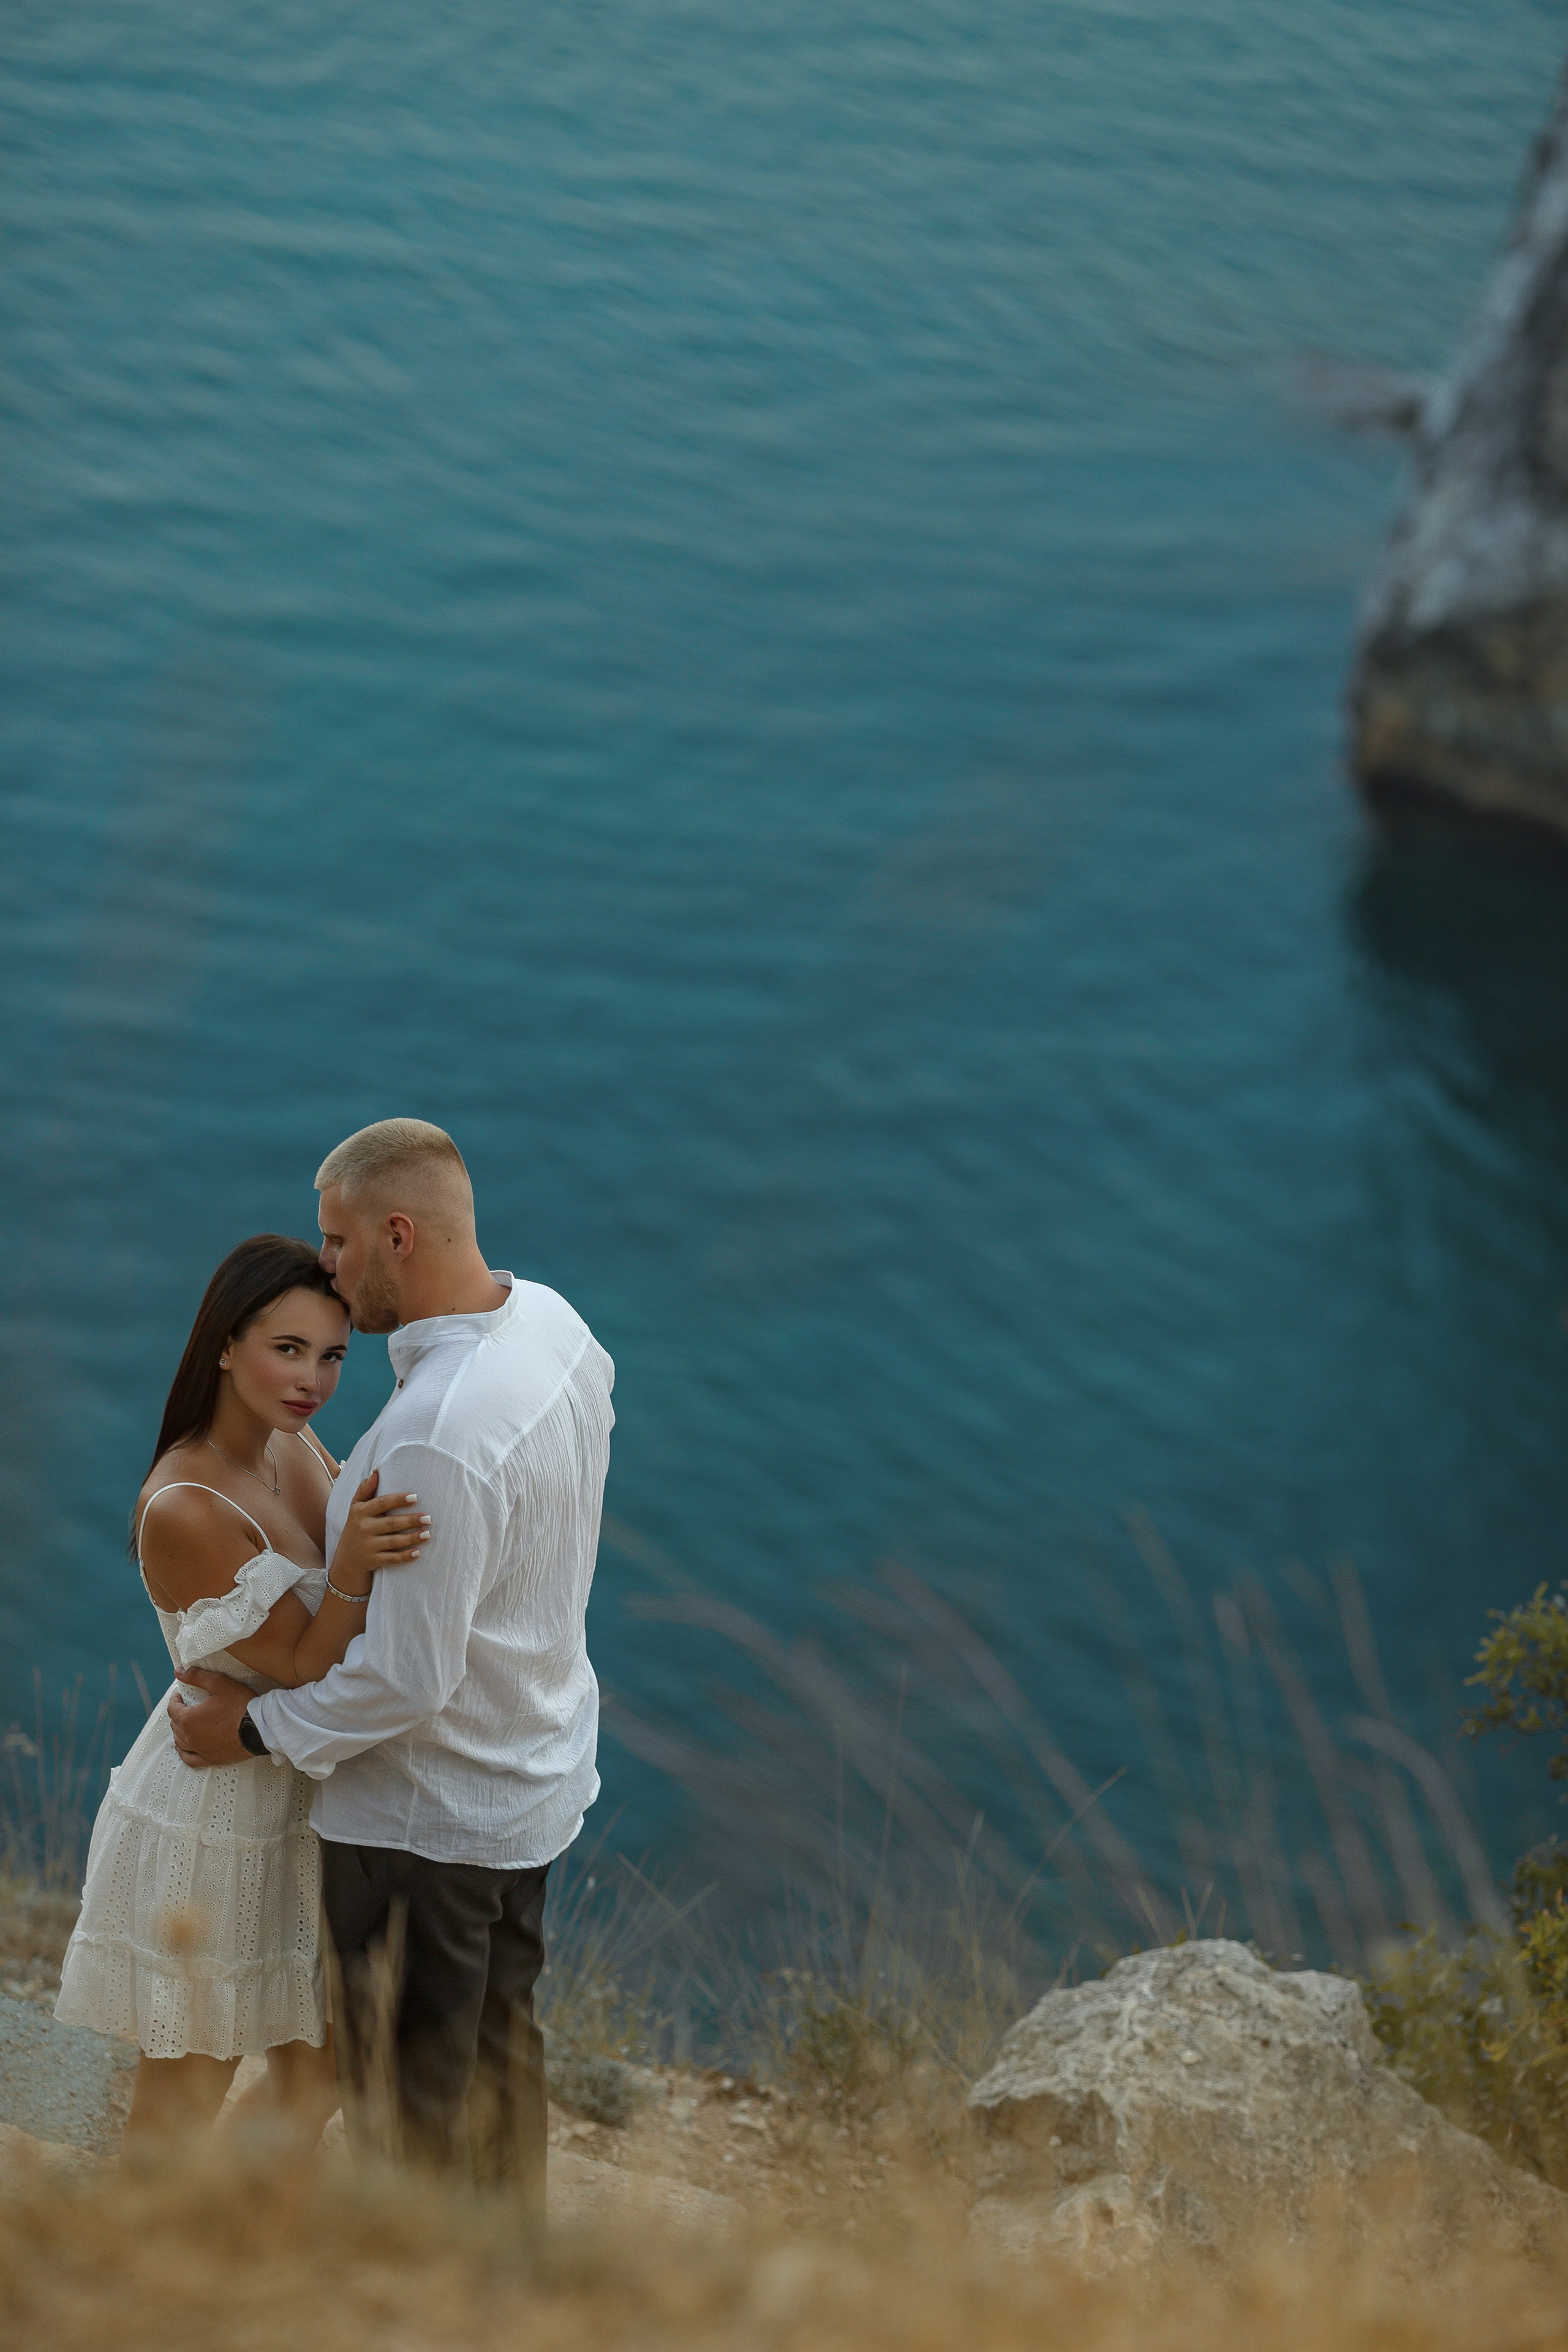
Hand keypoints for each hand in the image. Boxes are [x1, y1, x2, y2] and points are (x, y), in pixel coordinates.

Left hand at [167, 1667, 254, 1767]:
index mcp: (189, 1719)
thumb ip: (197, 1676)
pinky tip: (184, 1748)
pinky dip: (184, 1753)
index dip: (174, 1700)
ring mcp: (200, 1750)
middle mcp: (190, 1737)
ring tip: (184, 1724)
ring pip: (180, 1742)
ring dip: (179, 1732)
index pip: (173, 1709)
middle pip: (176, 1726)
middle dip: (177, 1715)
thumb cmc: (239, 1705)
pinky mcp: (211, 1759)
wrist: (259, 1727)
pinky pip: (190, 1759)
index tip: (179, 1695)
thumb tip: (178, 1672)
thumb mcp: (219, 1683)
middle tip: (185, 1707)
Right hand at [328, 1470, 431, 1597]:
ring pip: (393, 1542)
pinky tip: (418, 1553)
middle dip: (410, 1520)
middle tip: (428, 1517)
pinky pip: (391, 1559)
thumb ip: (365, 1489)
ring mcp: (368, 1546)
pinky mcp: (373, 1561)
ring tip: (428, 1533)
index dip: (398, 1500)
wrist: (346, 1560)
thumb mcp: (355, 1508)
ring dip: (412, 1538)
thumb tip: (376, 1472)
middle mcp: (363, 1528)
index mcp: (360, 1512)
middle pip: (391, 1523)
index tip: (415, 1497)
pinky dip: (404, 1557)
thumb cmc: (356, 1527)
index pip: (381, 1503)